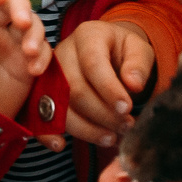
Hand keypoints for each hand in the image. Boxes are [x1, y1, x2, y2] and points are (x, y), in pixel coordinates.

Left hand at [0, 0, 51, 124]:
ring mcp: (13, 42)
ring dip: (35, 33)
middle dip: (19, 7)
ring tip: (30, 52)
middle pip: (10, 3)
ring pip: (32, 23)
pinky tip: (35, 70)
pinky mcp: (29, 60)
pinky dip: (43, 57)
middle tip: (22, 22)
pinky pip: (44, 50)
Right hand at [53, 19, 149, 148]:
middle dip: (101, 113)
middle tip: (125, 126)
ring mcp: (49, 73)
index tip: (127, 108)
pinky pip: (43, 117)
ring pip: (59, 106)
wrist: (108, 53)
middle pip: (74, 88)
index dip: (108, 89)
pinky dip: (52, 134)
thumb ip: (138, 64)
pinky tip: (66, 145)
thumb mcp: (138, 49)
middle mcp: (63, 52)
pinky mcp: (43, 93)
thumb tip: (133, 84)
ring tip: (111, 138)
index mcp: (88, 35)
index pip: (93, 63)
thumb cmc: (123, 52)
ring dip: (86, 128)